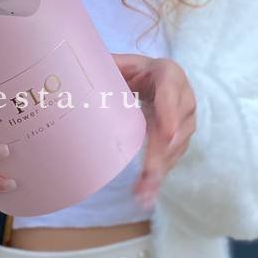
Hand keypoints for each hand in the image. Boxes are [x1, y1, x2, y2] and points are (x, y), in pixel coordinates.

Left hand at [113, 54, 196, 208]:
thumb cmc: (131, 70)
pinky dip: (159, 176)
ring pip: (175, 146)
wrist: (150, 78)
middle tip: (149, 173)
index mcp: (167, 73)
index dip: (169, 111)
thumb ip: (104, 66)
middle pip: (174, 126)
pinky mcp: (179, 138)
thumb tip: (73, 72)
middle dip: (161, 151)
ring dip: (159, 170)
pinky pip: (172, 158)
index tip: (167, 133)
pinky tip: (146, 194)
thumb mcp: (119, 64)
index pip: (170, 90)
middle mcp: (183, 97)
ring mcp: (184, 120)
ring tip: (142, 190)